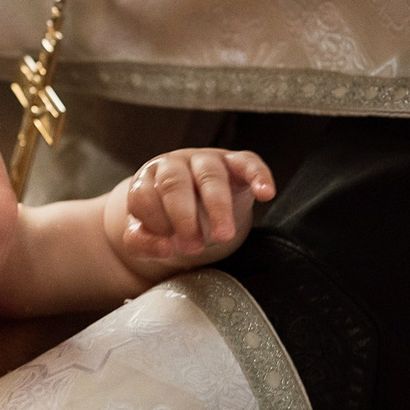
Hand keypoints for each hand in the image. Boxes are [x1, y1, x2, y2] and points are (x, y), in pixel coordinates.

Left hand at [107, 148, 275, 275]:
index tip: (169, 248)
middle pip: (175, 183)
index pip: (143, 196)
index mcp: (147, 180)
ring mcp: (205, 161)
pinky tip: (265, 194)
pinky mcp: (236, 163)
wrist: (194, 211)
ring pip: (211, 174)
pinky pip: (249, 163)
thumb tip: (165, 248)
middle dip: (183, 217)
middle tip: (193, 246)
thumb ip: (144, 244)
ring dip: (218, 207)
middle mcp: (174, 165)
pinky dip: (258, 176)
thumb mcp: (150, 236)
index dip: (155, 223)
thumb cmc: (169, 222)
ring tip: (223, 236)